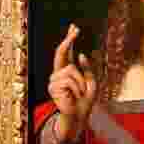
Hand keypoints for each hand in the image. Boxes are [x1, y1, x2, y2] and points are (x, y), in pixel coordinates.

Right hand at [48, 24, 97, 143]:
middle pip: (60, 52)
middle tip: (76, 29)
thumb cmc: (85, 101)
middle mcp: (58, 73)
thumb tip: (81, 54)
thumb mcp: (91, 82)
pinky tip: (74, 96)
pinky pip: (69, 80)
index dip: (70, 38)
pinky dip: (77, 88)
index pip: (67, 52)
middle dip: (68, 40)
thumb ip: (87, 69)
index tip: (74, 26)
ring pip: (71, 70)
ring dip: (81, 82)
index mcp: (67, 70)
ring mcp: (53, 80)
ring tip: (80, 93)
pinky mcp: (52, 87)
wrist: (79, 117)